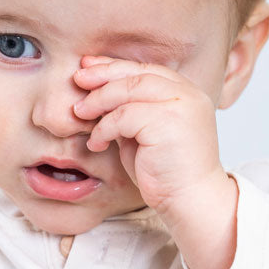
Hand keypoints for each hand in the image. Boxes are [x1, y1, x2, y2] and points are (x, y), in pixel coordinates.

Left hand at [72, 55, 226, 220]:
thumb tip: (97, 95)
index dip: (115, 66)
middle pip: (137, 73)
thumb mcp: (145, 134)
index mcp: (186, 93)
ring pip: (129, 89)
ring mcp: (181, 106)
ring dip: (99, 100)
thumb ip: (130, 112)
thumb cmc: (166, 174)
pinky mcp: (168, 122)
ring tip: (79, 113)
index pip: (146, 69)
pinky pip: (124, 116)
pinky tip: (96, 143)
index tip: (89, 67)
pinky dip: (104, 128)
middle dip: (103, 74)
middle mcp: (187, 94)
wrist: (189, 201)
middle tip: (78, 80)